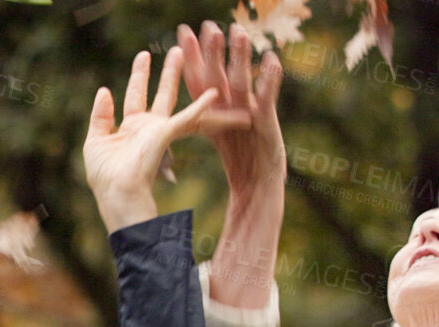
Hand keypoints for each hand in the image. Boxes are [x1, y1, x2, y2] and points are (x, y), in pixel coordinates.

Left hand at [85, 48, 225, 232]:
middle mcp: (148, 127)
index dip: (140, 76)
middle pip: (161, 93)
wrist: (117, 193)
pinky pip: (188, 118)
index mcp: (131, 128)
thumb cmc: (105, 176)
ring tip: (182, 53)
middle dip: (167, 72)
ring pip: (172, 98)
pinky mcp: (166, 134)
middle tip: (177, 50)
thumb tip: (104, 90)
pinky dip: (200, 106)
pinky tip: (214, 94)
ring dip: (176, 76)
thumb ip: (100, 116)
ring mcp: (159, 130)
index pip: (137, 96)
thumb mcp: (95, 141)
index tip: (144, 56)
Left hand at [180, 22, 284, 208]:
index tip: (183, 33)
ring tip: (237, 34)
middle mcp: (234, 105)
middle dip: (214, 51)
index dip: (193, 57)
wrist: (260, 187)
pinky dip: (270, 80)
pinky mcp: (267, 123)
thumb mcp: (217, 137)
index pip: (200, 79)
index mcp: (215, 109)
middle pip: (220, 75)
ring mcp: (252, 111)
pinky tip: (270, 60)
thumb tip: (168, 114)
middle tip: (208, 26)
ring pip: (243, 80)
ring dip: (239, 57)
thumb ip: (198, 121)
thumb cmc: (241, 165)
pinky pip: (267, 99)